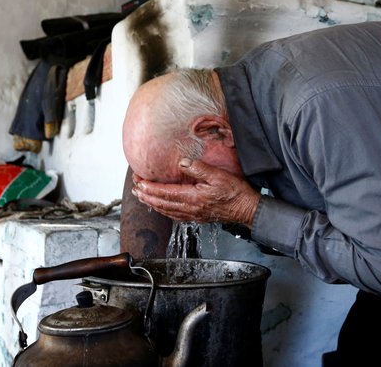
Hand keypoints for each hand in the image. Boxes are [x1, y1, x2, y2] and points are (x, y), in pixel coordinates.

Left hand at [132, 159, 259, 226]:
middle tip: (135, 189)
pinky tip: (162, 208)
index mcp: (193, 197)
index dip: (150, 188)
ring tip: (142, 197)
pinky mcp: (197, 217)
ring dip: (152, 204)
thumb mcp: (218, 176)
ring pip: (167, 211)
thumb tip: (182, 163)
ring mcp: (193, 214)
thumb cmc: (235, 193)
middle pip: (162, 203)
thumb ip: (199, 168)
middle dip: (146, 196)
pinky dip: (164, 211)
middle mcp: (190, 208)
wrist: (246, 209)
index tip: (139, 182)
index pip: (166, 193)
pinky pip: (175, 215)